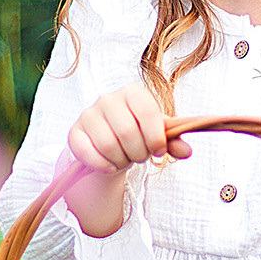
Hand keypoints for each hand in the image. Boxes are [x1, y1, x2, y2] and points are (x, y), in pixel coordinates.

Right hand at [63, 83, 189, 237]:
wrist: (111, 141)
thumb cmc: (138, 134)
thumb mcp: (158, 135)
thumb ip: (173, 141)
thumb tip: (186, 151)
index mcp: (132, 93)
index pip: (148, 113)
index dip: (156, 138)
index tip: (158, 151)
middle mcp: (108, 99)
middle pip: (128, 133)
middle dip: (139, 153)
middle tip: (140, 156)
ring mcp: (88, 114)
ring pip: (108, 145)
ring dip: (122, 161)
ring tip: (125, 159)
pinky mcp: (74, 132)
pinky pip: (87, 153)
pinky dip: (103, 166)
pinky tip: (110, 166)